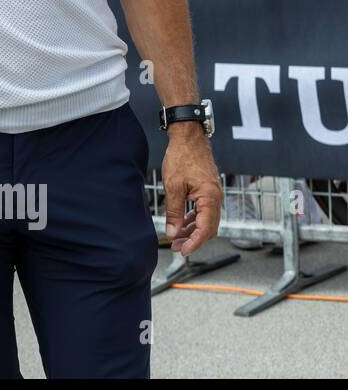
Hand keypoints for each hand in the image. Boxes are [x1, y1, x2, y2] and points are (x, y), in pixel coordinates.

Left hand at [161, 124, 221, 255]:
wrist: (188, 137)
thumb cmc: (181, 158)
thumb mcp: (173, 187)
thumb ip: (174, 212)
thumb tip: (173, 233)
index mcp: (210, 198)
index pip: (205, 229)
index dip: (194, 243)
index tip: (183, 251)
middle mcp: (216, 198)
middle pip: (208, 228)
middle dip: (193, 239)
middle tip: (176, 247)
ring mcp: (213, 194)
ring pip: (206, 220)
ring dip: (192, 230)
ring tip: (177, 238)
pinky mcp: (208, 190)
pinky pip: (203, 211)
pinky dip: (193, 219)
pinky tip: (182, 224)